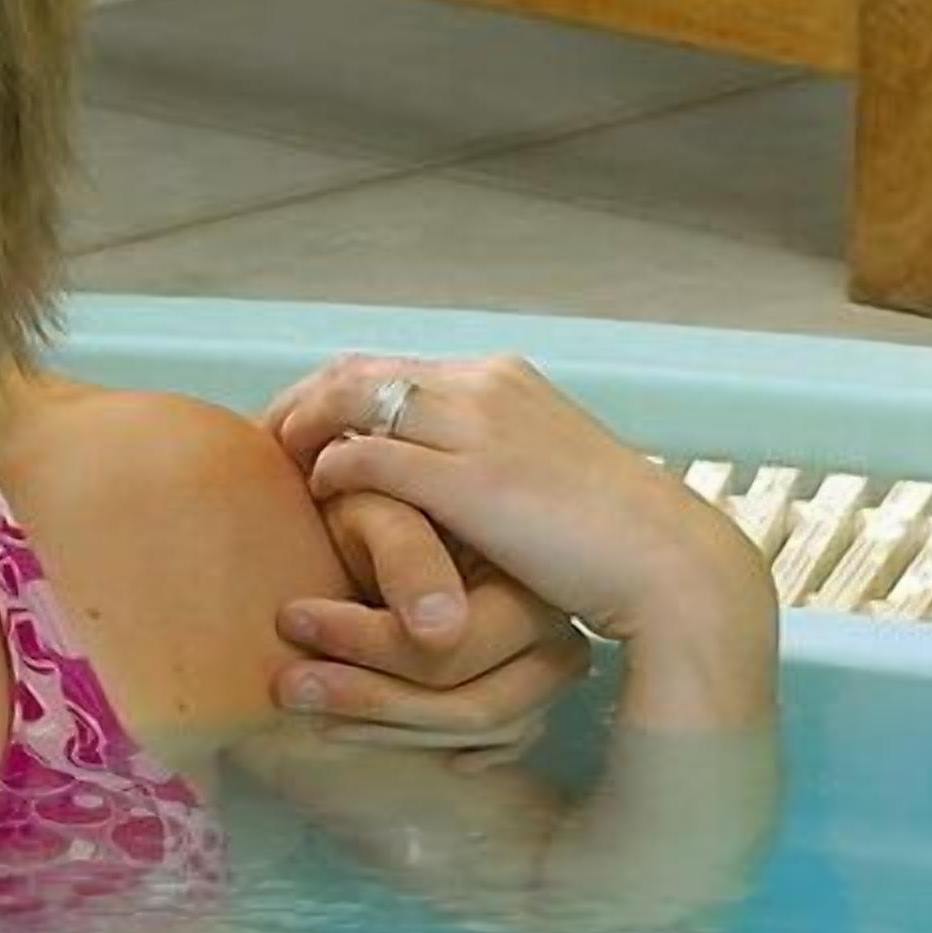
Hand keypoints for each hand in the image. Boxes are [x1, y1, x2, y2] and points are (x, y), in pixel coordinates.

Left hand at [265, 352, 777, 731]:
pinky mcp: (471, 479)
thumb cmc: (613, 539)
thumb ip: (493, 461)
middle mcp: (484, 386)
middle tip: (262, 444)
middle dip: (300, 404)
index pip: (389, 368)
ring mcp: (478, 426)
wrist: (669, 564)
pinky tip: (319, 497)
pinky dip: (335, 470)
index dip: (330, 396)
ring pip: (354, 401)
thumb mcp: (546, 476)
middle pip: (357, 372)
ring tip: (274, 469)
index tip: (294, 430)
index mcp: (502, 379)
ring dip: (303, 431)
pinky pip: (373, 456)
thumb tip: (451, 481)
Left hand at [275, 524, 596, 750]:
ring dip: (385, 728)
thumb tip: (437, 633)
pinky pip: (482, 748)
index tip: (292, 618)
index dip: (367, 642)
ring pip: (476, 731)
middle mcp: (556, 635)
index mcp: (530, 579)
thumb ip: (408, 560)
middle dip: (371, 698)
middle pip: (475, 704)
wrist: (399, 507)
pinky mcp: (526, 706)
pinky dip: (416, 740)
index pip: (454, 646)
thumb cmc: (386, 497)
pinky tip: (355, 727)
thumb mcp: (386, 505)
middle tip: (287, 683)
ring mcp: (546, 678)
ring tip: (305, 701)